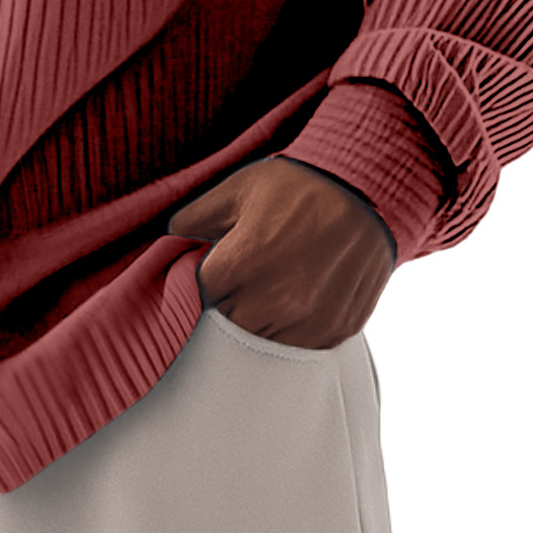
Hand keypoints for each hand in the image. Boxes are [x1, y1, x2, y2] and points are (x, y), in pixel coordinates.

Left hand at [166, 156, 394, 348]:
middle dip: (228, 299)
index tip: (212, 264)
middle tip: (243, 272)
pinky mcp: (334, 331)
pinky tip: (297, 295)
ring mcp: (307, 322)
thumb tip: (168, 237)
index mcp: (243, 263)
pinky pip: (298, 346)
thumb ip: (195, 217)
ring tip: (271, 283)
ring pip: (262, 338)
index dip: (202, 276)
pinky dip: (292, 328)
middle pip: (228, 320)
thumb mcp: (237, 188)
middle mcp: (274, 300)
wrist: (364, 192)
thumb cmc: (296, 186)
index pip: (200, 292)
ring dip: (258, 317)